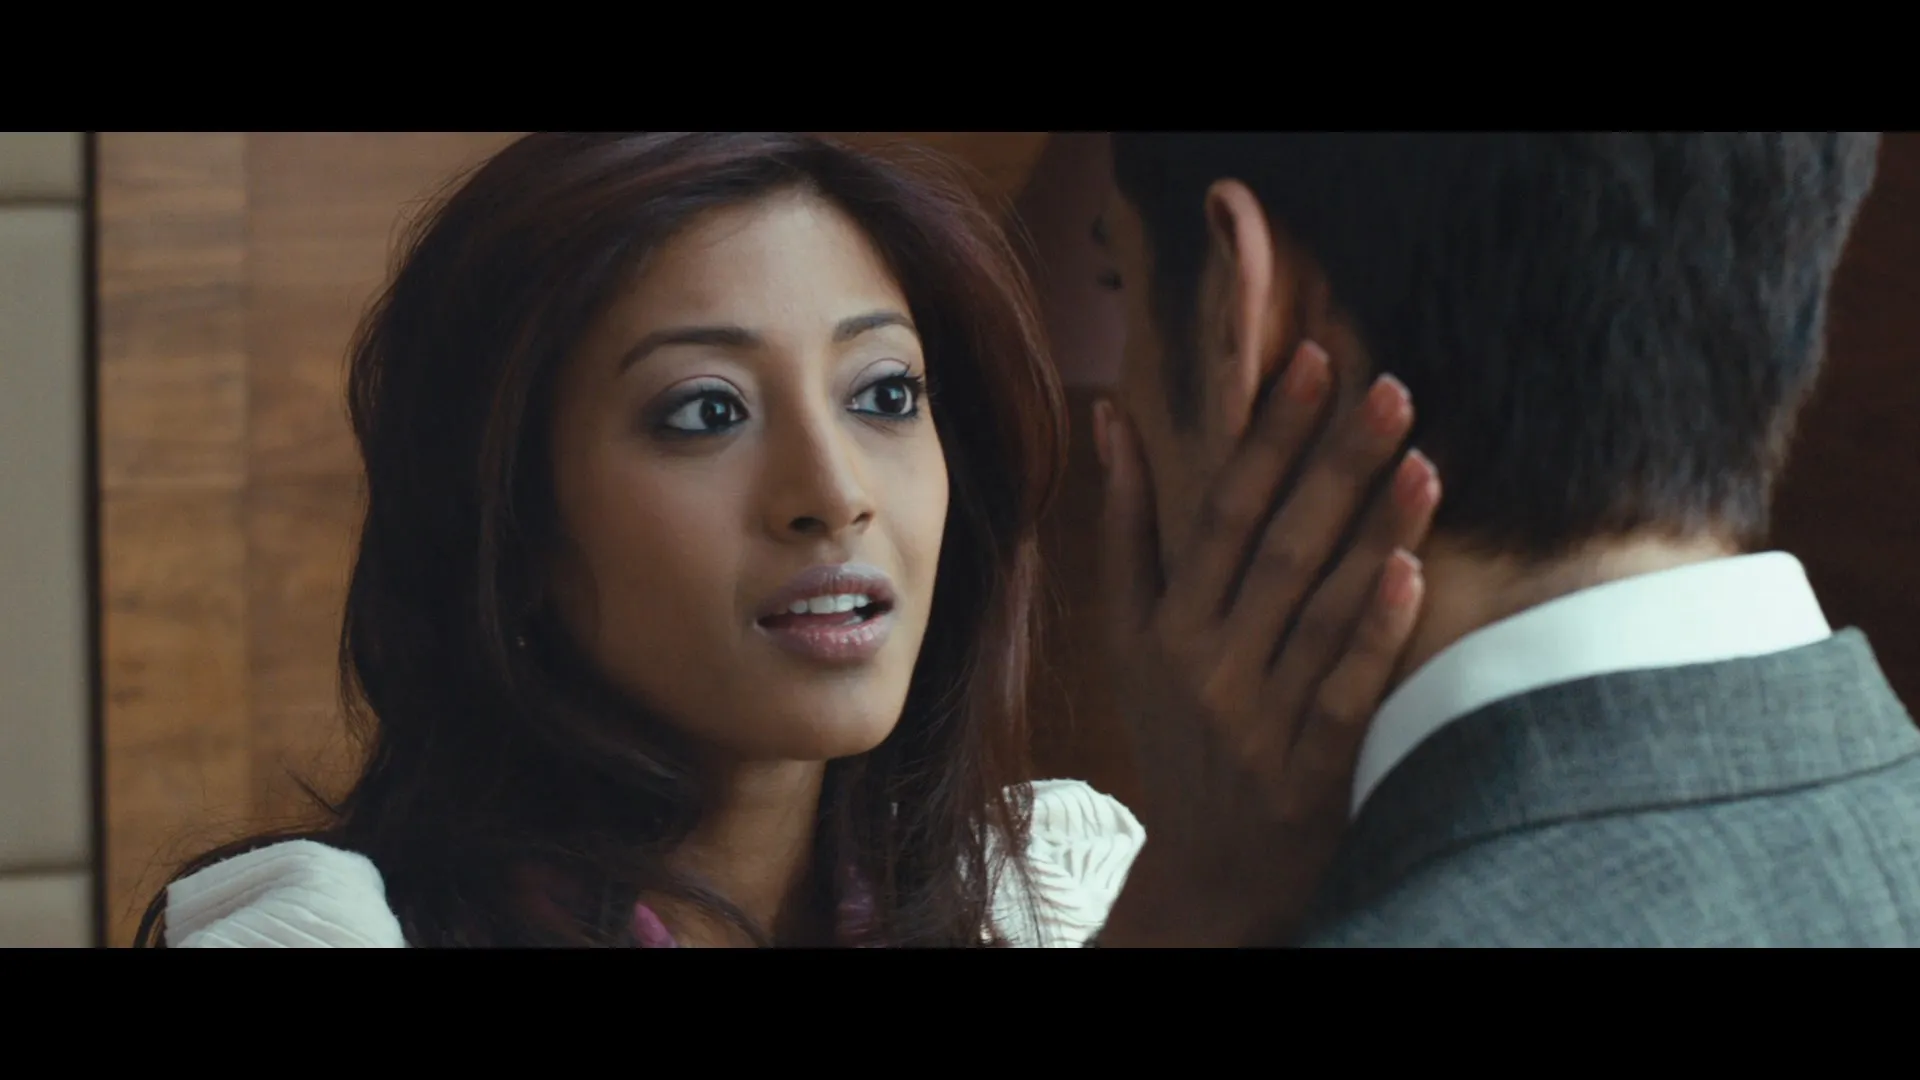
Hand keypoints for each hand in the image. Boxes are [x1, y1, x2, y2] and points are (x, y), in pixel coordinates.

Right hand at [1093, 341, 1439, 946]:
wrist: (1206, 873)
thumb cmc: (1174, 736)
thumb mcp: (1129, 638)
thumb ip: (1128, 529)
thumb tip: (1111, 421)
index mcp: (1169, 623)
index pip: (1224, 511)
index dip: (1270, 436)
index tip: (1313, 362)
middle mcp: (1209, 662)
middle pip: (1280, 548)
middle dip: (1335, 464)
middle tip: (1391, 387)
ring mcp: (1260, 718)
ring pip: (1320, 612)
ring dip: (1372, 533)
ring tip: (1423, 460)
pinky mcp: (1311, 770)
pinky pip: (1345, 693)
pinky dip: (1376, 635)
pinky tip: (1412, 575)